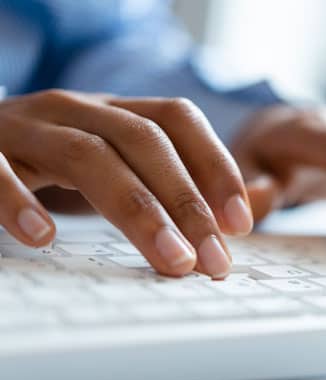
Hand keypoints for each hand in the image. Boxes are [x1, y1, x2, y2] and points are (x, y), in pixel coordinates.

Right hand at [0, 90, 253, 277]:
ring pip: (88, 155)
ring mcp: (27, 126)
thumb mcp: (112, 161)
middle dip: (187, 202)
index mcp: (114, 112)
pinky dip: (19, 201)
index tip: (240, 222)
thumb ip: (165, 184)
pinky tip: (44, 236)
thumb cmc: (51, 159)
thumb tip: (233, 219)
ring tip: (171, 260)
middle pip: (143, 141)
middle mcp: (76, 110)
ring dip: (137, 211)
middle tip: (213, 259)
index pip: (177, 119)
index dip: (216, 165)